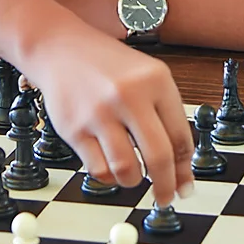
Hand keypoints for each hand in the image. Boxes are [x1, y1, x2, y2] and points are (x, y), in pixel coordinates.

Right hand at [25, 24, 193, 206]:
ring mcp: (100, 112)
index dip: (184, 168)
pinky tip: (109, 164)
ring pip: (128, 170)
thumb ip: (164, 115)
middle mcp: (129, 94)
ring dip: (134, 181)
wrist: (59, 47)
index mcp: (155, 79)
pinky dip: (108, 176)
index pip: (180, 137)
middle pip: (159, 158)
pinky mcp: (75, 128)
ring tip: (132, 174)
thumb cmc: (105, 64)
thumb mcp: (144, 75)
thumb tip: (179, 169)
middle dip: (166, 186)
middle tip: (165, 197)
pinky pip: (99, 170)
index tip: (184, 184)